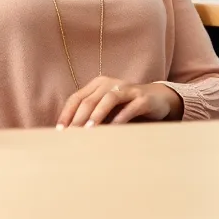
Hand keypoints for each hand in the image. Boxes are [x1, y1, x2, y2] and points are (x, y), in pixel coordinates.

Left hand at [56, 76, 182, 128]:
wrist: (158, 99)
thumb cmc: (125, 106)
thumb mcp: (106, 109)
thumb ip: (90, 116)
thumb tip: (70, 135)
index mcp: (98, 84)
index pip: (77, 97)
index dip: (67, 113)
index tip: (60, 131)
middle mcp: (111, 83)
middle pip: (90, 99)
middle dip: (79, 117)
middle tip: (72, 134)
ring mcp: (129, 89)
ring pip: (109, 99)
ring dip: (97, 115)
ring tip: (88, 130)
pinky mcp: (143, 98)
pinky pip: (131, 107)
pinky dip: (121, 117)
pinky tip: (114, 128)